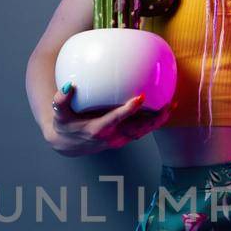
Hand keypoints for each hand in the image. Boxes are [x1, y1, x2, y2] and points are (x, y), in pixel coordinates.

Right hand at [45, 83, 173, 154]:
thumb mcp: (59, 113)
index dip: (128, 110)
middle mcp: (110, 137)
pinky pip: (141, 131)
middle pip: (136, 129)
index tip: (140, 98)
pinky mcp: (123, 139)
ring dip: (158, 121)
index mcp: (96, 129)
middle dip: (153, 119)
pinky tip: (164, 109)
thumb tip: (68, 86)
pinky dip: (153, 122)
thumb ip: (61, 100)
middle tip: (167, 105)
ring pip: (142, 132)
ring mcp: (118, 140)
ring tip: (172, 106)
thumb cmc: (64, 124)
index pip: (115, 120)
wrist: (66, 145)